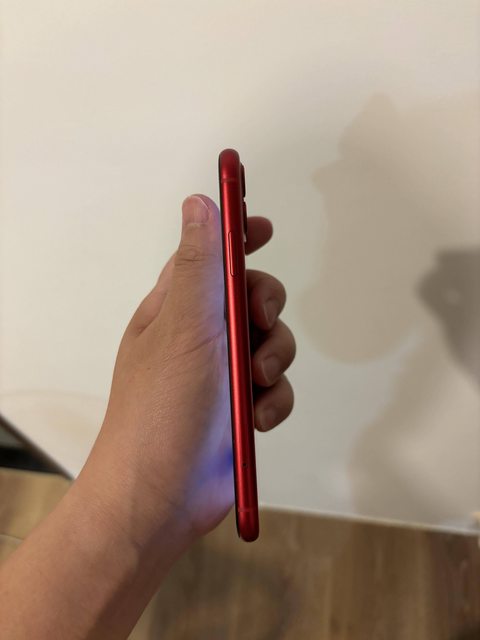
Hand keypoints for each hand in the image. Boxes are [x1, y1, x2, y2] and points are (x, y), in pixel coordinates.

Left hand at [80, 195, 295, 549]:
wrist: (161, 495)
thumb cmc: (162, 408)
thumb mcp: (184, 327)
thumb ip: (201, 265)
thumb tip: (198, 204)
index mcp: (176, 310)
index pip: (209, 257)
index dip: (237, 237)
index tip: (264, 227)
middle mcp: (200, 337)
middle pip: (251, 298)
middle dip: (265, 309)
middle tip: (257, 322)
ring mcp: (222, 374)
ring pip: (271, 344)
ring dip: (274, 361)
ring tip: (255, 384)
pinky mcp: (242, 409)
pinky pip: (276, 389)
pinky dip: (274, 401)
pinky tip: (258, 418)